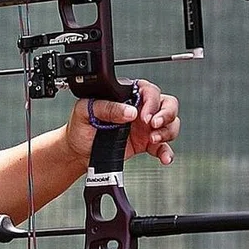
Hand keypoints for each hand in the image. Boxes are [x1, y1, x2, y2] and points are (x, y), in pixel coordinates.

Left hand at [65, 78, 180, 164]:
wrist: (77, 151)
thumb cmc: (80, 127)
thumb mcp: (85, 111)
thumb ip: (107, 107)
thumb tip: (129, 111)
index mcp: (125, 96)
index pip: (148, 90)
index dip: (151, 101)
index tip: (142, 115)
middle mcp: (138, 109)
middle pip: (167, 104)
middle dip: (166, 113)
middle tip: (152, 124)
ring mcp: (144, 127)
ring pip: (170, 123)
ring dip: (167, 131)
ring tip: (152, 139)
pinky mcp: (145, 144)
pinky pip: (164, 146)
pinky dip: (167, 152)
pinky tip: (164, 158)